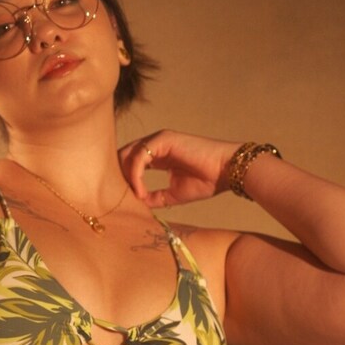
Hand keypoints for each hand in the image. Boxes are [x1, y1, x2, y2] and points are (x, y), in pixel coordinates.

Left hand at [118, 130, 241, 207]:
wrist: (225, 172)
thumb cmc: (205, 182)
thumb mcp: (173, 194)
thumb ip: (154, 197)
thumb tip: (137, 205)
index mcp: (157, 156)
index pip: (129, 164)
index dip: (123, 181)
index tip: (124, 202)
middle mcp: (155, 145)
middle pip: (124, 157)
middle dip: (119, 178)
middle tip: (122, 199)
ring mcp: (158, 140)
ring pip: (128, 155)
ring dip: (126, 178)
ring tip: (133, 198)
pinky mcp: (163, 139)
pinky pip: (140, 156)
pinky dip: (136, 175)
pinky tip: (141, 192)